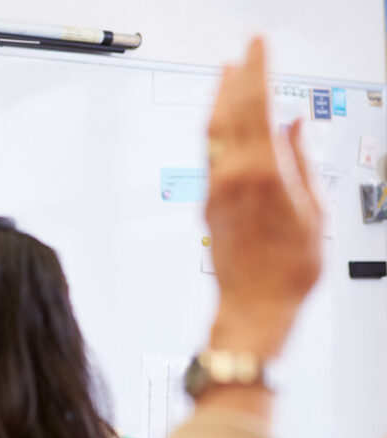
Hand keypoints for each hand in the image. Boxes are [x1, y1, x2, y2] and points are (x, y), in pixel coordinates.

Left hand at [204, 38, 322, 357]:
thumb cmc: (287, 271)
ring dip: (219, 99)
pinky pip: (209, 154)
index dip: (257, 71)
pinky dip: (216, 129)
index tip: (258, 47)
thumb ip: (302, 161)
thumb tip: (296, 125)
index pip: (257, 107)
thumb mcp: (313, 211)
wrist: (253, 307)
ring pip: (212, 133)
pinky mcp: (207, 203)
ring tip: (227, 75)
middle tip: (243, 51)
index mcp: (263, 174)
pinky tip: (222, 121)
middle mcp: (232, 177)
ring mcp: (215, 190)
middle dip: (236, 77)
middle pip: (229, 113)